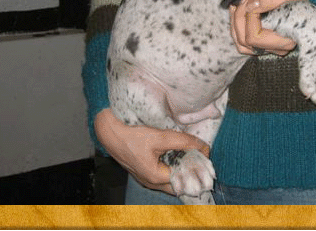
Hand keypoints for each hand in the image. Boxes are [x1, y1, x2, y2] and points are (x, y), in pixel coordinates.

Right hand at [94, 108, 209, 194]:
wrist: (109, 131)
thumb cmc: (132, 135)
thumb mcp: (161, 137)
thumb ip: (183, 142)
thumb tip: (204, 147)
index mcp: (156, 178)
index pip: (184, 178)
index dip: (196, 168)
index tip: (205, 157)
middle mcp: (150, 182)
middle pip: (178, 183)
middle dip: (189, 171)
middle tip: (200, 156)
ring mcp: (145, 178)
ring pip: (169, 179)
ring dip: (179, 168)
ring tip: (189, 153)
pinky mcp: (143, 171)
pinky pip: (161, 173)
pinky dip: (170, 165)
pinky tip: (175, 152)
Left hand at [229, 0, 307, 55]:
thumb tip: (250, 6)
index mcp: (286, 39)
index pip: (255, 36)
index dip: (248, 17)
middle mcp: (278, 48)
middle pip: (246, 40)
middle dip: (239, 17)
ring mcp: (270, 48)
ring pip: (241, 44)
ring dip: (235, 23)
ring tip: (237, 5)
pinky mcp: (263, 45)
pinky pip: (242, 44)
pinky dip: (236, 28)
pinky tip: (238, 13)